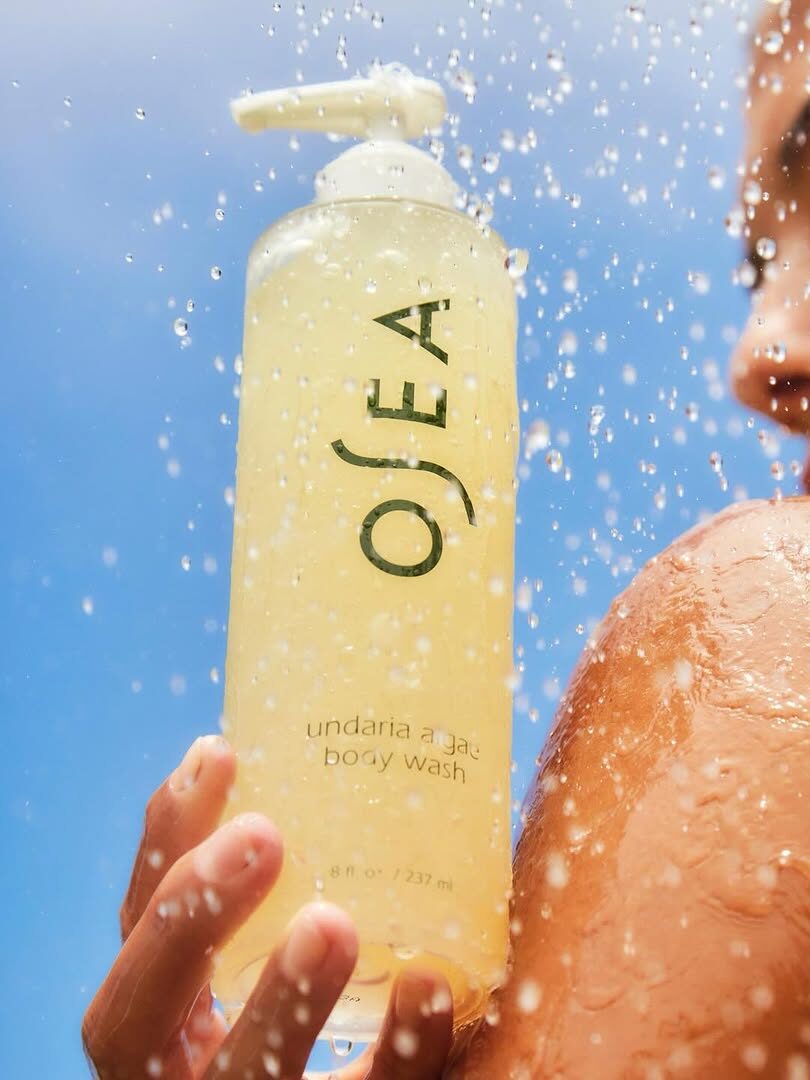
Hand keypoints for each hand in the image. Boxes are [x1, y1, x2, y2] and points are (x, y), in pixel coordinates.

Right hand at [83, 735, 453, 1078]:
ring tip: (331, 922)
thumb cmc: (327, 1006)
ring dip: (281, 999)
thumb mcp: (277, 945)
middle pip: (137, 1017)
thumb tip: (349, 752)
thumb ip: (296, 876)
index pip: (137, 926)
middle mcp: (178, 1071)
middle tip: (261, 834)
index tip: (221, 753)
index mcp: (160, 1012)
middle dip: (189, 919)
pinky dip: (396, 1052)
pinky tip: (425, 983)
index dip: (166, 841)